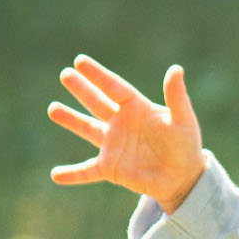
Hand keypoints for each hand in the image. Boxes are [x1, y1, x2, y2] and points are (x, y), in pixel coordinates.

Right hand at [48, 55, 206, 212]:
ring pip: (86, 129)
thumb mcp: (183, 120)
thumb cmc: (185, 145)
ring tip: (53, 109)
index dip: (98, 75)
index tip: (80, 61)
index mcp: (137, 108)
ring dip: (70, 120)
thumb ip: (176, 96)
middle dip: (81, 89)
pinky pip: (87, 171)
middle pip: (97, 102)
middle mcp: (121, 123)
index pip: (114, 87)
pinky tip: (56, 175)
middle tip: (65, 74)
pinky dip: (72, 174)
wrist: (183, 177)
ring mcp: (113, 145)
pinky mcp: (110, 168)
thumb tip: (176, 68)